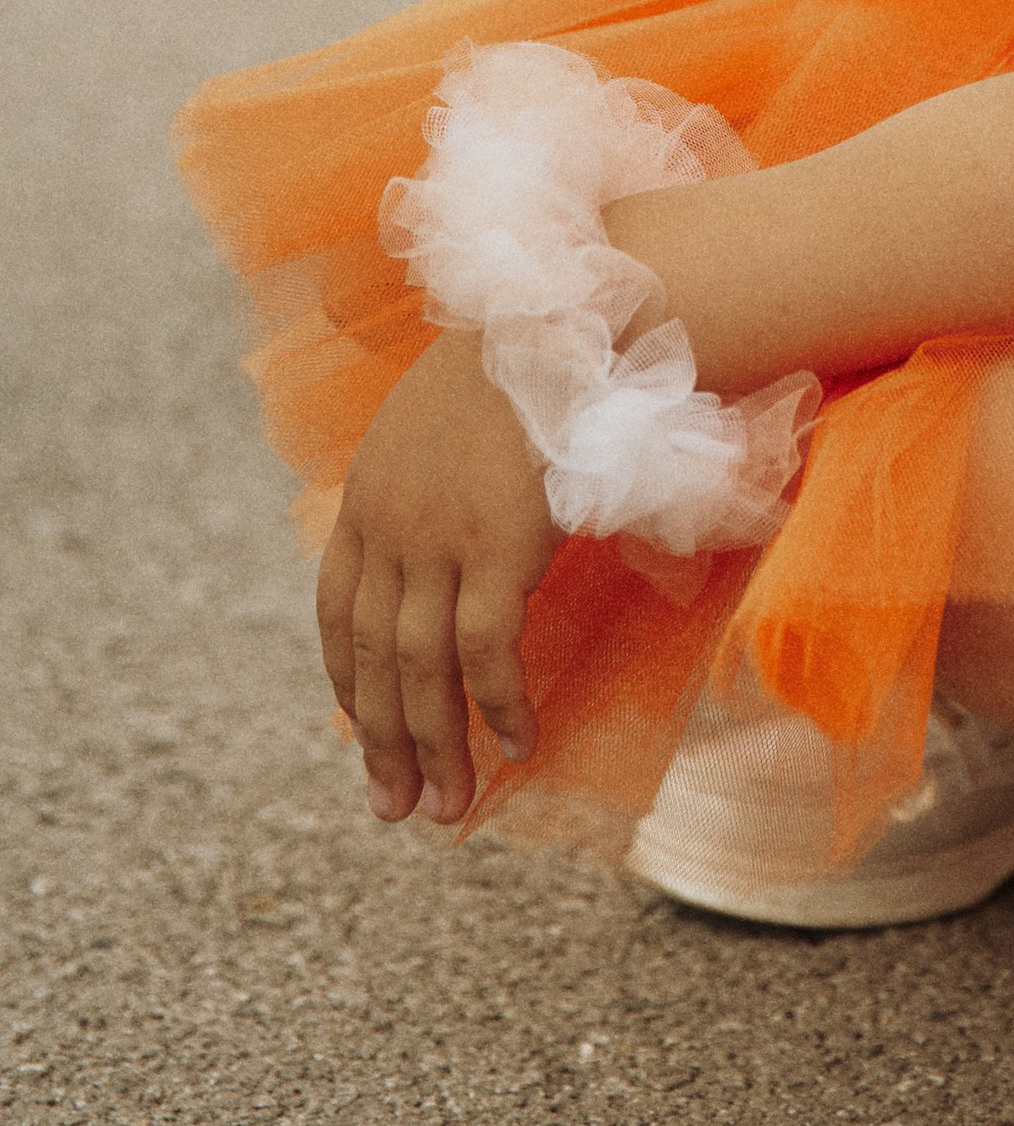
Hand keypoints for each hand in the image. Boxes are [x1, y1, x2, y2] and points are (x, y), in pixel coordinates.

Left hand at [316, 329, 558, 827]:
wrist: (563, 317)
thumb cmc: (522, 364)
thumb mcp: (443, 425)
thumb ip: (428, 488)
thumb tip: (447, 549)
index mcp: (370, 496)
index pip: (339, 612)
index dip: (350, 682)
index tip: (365, 733)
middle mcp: (392, 524)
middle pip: (376, 657)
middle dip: (384, 742)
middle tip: (396, 808)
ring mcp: (442, 537)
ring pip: (423, 669)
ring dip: (437, 747)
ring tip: (448, 808)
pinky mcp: (501, 545)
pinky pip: (489, 652)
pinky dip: (499, 705)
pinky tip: (519, 744)